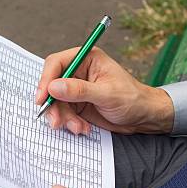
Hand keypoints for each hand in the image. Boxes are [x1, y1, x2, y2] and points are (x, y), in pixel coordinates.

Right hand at [35, 47, 173, 134]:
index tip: (42, 97)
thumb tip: (54, 87)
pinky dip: (70, 124)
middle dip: (53, 105)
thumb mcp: (107, 94)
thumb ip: (80, 90)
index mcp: (87, 59)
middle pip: (52, 85)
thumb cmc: (132, 99)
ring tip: (78, 128)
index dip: (46, 80)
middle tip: (56, 121)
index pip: (57, 63)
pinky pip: (64, 114)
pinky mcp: (77, 105)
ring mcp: (77, 90)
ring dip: (63, 118)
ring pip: (56, 103)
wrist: (143, 117)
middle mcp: (79, 72)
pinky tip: (83, 128)